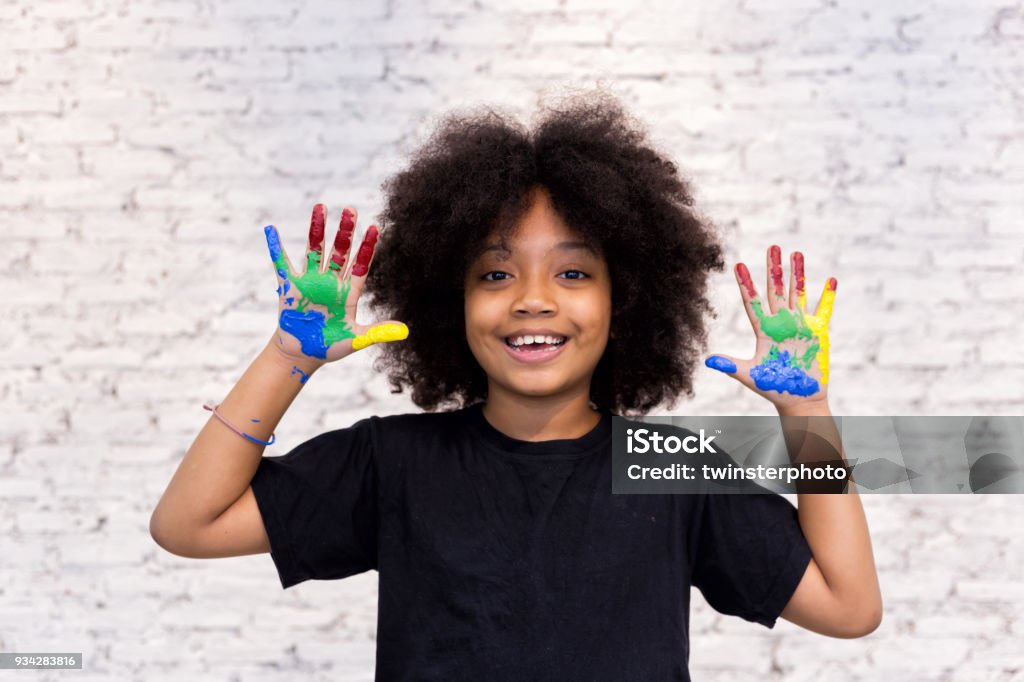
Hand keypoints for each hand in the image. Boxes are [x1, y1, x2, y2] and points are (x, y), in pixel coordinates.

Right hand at [263, 204, 407, 366]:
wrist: (302, 354)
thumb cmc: (330, 347)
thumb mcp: (356, 339)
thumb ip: (378, 332)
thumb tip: (405, 331)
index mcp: (348, 293)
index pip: (360, 266)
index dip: (367, 248)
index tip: (374, 227)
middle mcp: (331, 283)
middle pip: (340, 252)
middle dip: (345, 232)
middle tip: (351, 210)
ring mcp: (310, 283)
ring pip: (315, 251)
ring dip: (317, 230)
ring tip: (321, 206)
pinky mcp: (289, 288)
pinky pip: (281, 264)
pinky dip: (275, 248)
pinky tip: (271, 230)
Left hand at [705, 245, 834, 409]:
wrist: (799, 400)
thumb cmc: (773, 388)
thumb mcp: (749, 375)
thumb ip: (731, 365)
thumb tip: (708, 360)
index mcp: (764, 330)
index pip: (752, 302)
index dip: (746, 284)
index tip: (739, 265)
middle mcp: (781, 323)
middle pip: (776, 290)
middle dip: (774, 268)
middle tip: (772, 246)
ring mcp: (800, 325)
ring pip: (798, 293)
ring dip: (798, 274)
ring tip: (796, 253)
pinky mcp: (819, 332)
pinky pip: (824, 310)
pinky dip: (828, 296)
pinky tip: (830, 280)